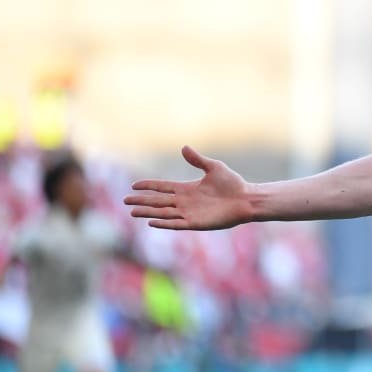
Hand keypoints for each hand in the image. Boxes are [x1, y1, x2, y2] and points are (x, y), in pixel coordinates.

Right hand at [124, 146, 251, 230]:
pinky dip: (164, 223)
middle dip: (142, 201)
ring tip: (133, 212)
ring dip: (148, 213)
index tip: (134, 185)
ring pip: (163, 213)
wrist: (246, 199)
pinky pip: (176, 223)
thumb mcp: (214, 167)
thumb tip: (183, 147)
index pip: (162, 187)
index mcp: (187, 188)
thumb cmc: (233, 183)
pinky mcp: (196, 223)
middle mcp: (185, 201)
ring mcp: (189, 213)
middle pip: (158, 201)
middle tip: (125, 201)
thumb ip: (197, 160)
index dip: (148, 186)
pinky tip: (152, 221)